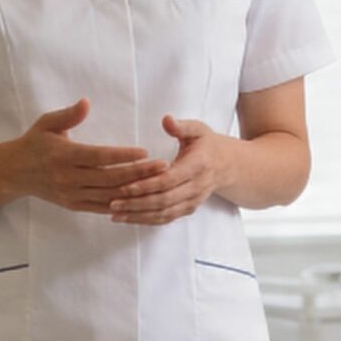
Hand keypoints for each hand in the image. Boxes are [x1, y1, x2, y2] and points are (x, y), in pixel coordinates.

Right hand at [14, 99, 164, 213]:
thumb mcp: (47, 123)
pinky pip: (102, 207)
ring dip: (135, 190)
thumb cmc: (34, 143)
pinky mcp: (73, 205)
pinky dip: (121, 204)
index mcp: (63, 155)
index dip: (122, 155)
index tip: (144, 151)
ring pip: (109, 195)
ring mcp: (71, 195)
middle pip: (109, 178)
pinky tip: (139, 199)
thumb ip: (69, 115)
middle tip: (162, 166)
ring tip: (157, 182)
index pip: (99, 157)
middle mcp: (68, 178)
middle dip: (138, 173)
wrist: (14, 173)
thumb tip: (87, 102)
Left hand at [108, 116, 228, 225]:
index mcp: (198, 165)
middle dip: (137, 203)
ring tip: (115, 214)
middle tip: (113, 203)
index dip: (146, 185)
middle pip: (164, 200)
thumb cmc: (206, 144)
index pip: (169, 180)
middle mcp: (197, 187)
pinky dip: (146, 220)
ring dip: (139, 215)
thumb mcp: (198, 129)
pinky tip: (128, 218)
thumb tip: (166, 120)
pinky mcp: (188, 209)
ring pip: (164, 213)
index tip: (125, 187)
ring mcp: (193, 200)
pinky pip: (167, 218)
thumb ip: (181, 126)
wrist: (227, 165)